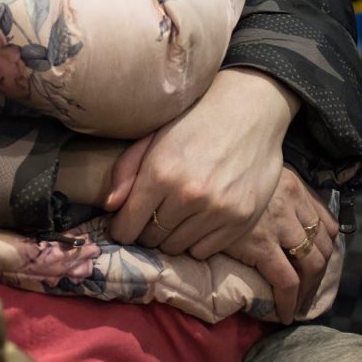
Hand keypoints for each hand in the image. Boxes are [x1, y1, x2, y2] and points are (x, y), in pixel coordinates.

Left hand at [103, 71, 320, 317]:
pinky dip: (197, 240)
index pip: (127, 226)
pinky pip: (204, 251)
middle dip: (147, 230)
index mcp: (161, 173)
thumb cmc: (196, 121)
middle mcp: (189, 196)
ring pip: (177, 247)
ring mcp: (218, 210)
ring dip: (172, 236)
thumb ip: (126, 170)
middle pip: (152, 239)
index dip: (121, 229)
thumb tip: (110, 206)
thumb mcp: (153, 137)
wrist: (251, 110)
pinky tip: (200, 220)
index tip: (123, 226)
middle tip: (154, 215)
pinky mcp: (241, 220)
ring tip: (178, 215)